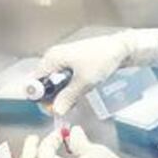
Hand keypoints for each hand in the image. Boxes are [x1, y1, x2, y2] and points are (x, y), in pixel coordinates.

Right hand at [36, 30, 157, 115]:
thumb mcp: (85, 81)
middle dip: (52, 96)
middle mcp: (54, 57)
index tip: (50, 108)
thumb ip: (68, 97)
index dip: (40, 96)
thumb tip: (57, 110)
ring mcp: (64, 59)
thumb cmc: (102, 59)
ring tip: (73, 101)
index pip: (34, 81)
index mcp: (52, 58)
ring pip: (55, 81)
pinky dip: (69, 87)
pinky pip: (65, 78)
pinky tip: (78, 93)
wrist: (122, 48)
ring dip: (62, 93)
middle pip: (44, 81)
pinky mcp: (74, 62)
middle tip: (64, 107)